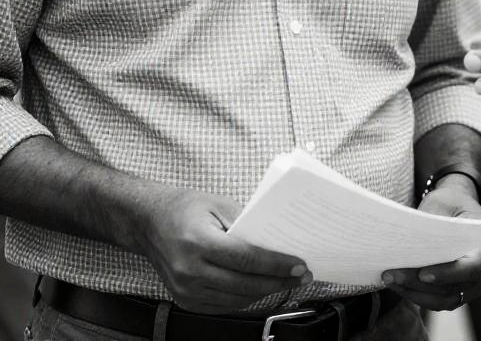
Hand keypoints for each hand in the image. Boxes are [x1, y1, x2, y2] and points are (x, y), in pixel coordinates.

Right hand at [133, 185, 311, 312]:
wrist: (149, 222)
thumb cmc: (185, 208)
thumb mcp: (218, 204)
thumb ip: (247, 223)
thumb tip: (276, 241)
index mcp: (199, 242)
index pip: (247, 259)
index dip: (277, 264)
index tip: (299, 265)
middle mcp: (190, 271)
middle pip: (245, 284)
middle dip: (279, 281)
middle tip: (302, 276)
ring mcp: (185, 290)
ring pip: (237, 299)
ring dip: (266, 293)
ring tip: (286, 282)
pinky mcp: (184, 300)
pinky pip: (223, 306)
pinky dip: (246, 299)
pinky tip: (262, 288)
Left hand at [381, 175, 480, 310]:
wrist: (458, 207)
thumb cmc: (452, 201)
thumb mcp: (444, 203)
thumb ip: (432, 224)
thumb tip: (409, 244)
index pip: (473, 267)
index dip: (449, 273)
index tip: (423, 273)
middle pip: (454, 286)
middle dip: (419, 283)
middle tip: (391, 274)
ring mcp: (475, 285)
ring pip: (443, 298)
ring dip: (414, 292)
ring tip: (390, 278)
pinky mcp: (461, 292)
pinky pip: (439, 301)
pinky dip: (417, 295)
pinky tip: (398, 283)